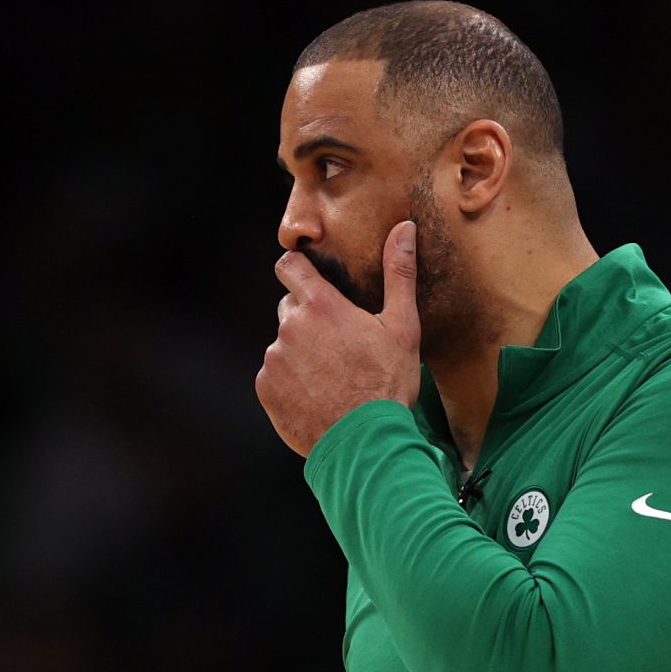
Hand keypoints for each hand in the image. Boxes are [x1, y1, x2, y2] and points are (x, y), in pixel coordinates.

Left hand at [255, 222, 422, 455]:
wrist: (365, 443)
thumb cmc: (387, 383)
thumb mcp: (402, 326)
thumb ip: (398, 273)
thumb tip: (404, 228)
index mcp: (320, 305)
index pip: (289, 266)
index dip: (298, 269)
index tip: (310, 278)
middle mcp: (289, 328)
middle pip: (289, 307)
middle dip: (309, 318)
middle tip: (339, 343)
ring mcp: (274, 359)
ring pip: (283, 344)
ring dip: (301, 352)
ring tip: (332, 376)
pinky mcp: (266, 388)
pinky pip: (274, 375)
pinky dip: (291, 381)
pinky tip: (318, 395)